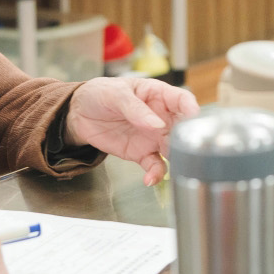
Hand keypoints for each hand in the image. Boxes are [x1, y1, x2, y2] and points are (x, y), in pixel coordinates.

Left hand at [63, 76, 198, 185]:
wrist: (79, 113)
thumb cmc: (100, 93)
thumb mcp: (115, 94)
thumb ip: (135, 109)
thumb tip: (157, 124)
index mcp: (158, 95)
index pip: (182, 100)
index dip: (191, 109)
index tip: (193, 119)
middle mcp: (162, 116)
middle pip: (182, 128)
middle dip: (186, 139)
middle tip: (184, 149)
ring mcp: (153, 136)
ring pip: (173, 149)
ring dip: (175, 160)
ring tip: (173, 168)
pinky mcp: (141, 153)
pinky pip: (155, 165)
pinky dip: (155, 174)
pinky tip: (150, 179)